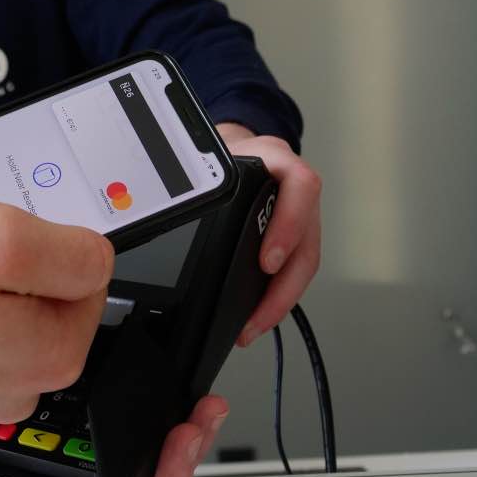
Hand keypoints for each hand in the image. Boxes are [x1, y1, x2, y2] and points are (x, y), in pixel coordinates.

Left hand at [217, 123, 321, 345]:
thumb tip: (168, 213)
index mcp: (276, 160)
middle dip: (283, 286)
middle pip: (307, 241)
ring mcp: (299, 214)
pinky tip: (260, 314)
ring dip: (281, 299)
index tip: (267, 261)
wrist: (231, 150)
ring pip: (304, 261)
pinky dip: (278, 294)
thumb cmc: (221, 157)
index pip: (300, 186)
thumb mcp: (213, 161)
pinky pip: (294, 268)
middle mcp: (294, 189)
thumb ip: (202, 182)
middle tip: (256, 317)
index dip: (289, 225)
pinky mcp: (294, 236)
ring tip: (253, 326)